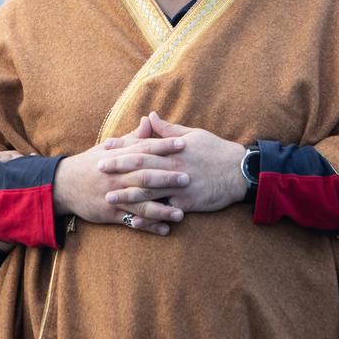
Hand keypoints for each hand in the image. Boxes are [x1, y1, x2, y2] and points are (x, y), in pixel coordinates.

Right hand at [53, 136, 188, 234]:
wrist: (63, 184)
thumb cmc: (90, 164)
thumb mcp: (108, 148)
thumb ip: (132, 138)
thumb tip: (149, 120)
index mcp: (118, 158)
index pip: (143, 150)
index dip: (164, 146)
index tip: (184, 144)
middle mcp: (117, 177)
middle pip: (144, 177)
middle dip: (166, 178)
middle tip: (188, 178)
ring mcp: (113, 197)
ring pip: (140, 203)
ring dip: (161, 209)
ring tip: (181, 213)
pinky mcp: (110, 214)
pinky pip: (132, 221)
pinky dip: (148, 226)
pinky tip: (165, 229)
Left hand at [99, 112, 248, 213]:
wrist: (240, 172)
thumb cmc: (216, 150)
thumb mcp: (193, 134)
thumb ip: (168, 129)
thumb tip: (150, 116)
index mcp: (174, 149)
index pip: (143, 146)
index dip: (123, 147)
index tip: (105, 147)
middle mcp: (174, 167)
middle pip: (141, 167)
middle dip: (118, 168)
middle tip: (97, 170)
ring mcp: (180, 187)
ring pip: (149, 191)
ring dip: (127, 194)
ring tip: (108, 198)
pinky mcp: (187, 204)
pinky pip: (164, 212)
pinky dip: (149, 218)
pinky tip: (134, 222)